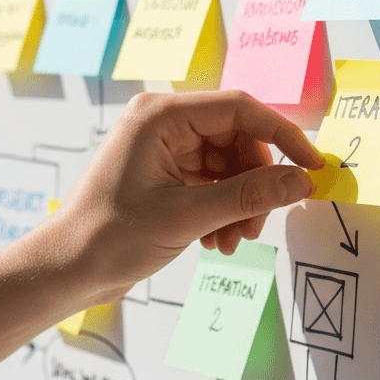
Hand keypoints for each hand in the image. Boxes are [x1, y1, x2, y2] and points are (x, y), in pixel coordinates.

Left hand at [0, 90, 323, 379]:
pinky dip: (224, 210)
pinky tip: (216, 240)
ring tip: (232, 241)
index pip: (240, 109)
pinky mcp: (167, 173)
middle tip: (258, 225)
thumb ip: (248, 196)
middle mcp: (163, 123)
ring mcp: (165, 148)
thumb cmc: (108, 237)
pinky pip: (215, 182)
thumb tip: (300, 182)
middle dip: (256, 184)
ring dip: (241, 204)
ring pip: (230, 165)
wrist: (66, 271)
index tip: (312, 166)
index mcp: (160, 116)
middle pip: (238, 139)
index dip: (283, 136)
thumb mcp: (187, 216)